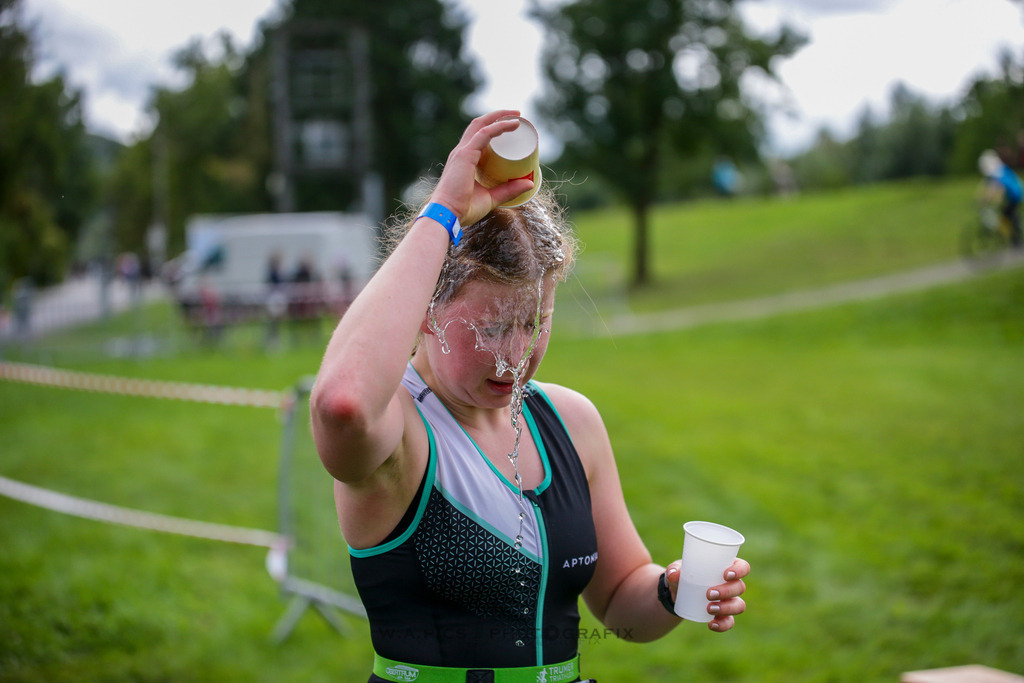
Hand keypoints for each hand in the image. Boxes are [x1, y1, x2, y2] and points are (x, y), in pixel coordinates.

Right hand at [430, 110, 536, 227]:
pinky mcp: (465, 155)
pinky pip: (484, 134)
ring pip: (481, 126)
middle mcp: (461, 152)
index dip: (492, 127)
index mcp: (464, 159)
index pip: (477, 136)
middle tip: (517, 116)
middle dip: (497, 117)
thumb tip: (530, 183)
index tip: (511, 125)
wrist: (447, 215)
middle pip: (479, 125)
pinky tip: (512, 124)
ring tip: (517, 116)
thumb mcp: (491, 197)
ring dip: (500, 117)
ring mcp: (462, 152)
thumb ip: (508, 190)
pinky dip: (498, 126)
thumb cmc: (464, 209)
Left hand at [666, 557, 749, 631]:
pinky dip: (723, 624)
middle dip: (727, 591)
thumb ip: (674, 570)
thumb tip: (674, 574)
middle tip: (709, 593)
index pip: (743, 567)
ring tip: (709, 608)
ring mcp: (729, 600)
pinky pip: (729, 621)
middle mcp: (732, 584)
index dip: (739, 570)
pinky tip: (712, 625)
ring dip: (726, 608)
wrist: (678, 594)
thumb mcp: (676, 570)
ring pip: (738, 605)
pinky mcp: (723, 614)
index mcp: (725, 567)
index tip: (726, 574)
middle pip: (739, 587)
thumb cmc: (683, 575)